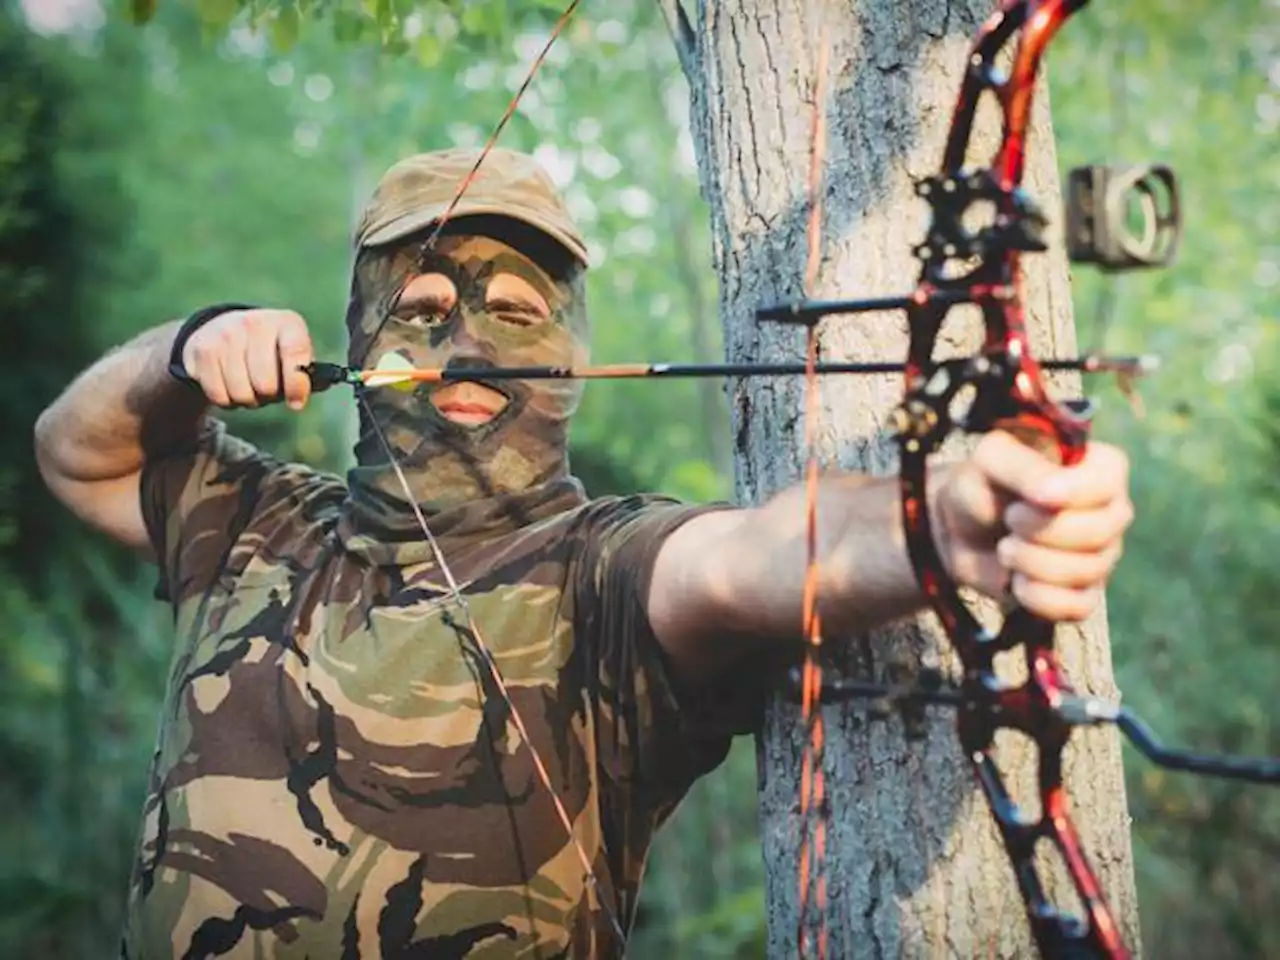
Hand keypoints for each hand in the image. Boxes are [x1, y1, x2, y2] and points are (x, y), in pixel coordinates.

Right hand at [179, 309, 314, 409]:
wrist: (218, 328)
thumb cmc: (267, 349)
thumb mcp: (290, 350)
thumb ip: (307, 371)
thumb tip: (324, 383)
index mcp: (287, 322)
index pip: (296, 354)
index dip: (297, 385)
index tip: (296, 403)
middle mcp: (255, 323)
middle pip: (266, 383)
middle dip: (268, 396)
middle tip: (266, 389)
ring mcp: (226, 334)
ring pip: (242, 393)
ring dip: (248, 400)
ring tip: (248, 387)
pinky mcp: (203, 350)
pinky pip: (219, 396)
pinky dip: (227, 401)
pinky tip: (229, 386)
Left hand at [933, 432, 1133, 620]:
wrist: (958, 530)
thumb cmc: (981, 483)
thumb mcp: (992, 460)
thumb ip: (1024, 468)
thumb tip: (1053, 494)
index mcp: (1100, 468)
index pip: (1107, 483)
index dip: (1071, 494)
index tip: (1032, 498)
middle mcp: (1111, 511)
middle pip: (1098, 532)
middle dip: (1040, 531)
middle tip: (1009, 519)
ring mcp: (1102, 555)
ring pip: (1086, 571)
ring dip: (1030, 562)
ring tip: (1006, 547)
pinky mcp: (1084, 594)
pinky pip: (1077, 607)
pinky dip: (1036, 596)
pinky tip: (1015, 580)